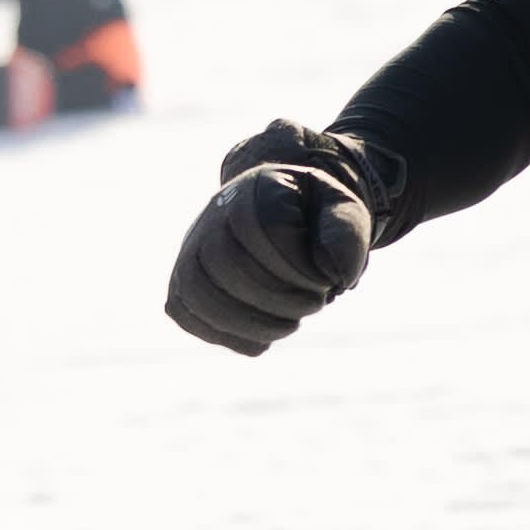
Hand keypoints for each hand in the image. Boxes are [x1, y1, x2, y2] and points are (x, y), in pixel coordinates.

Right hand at [165, 121, 393, 356]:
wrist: (279, 218)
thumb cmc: (313, 217)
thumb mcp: (342, 208)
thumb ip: (346, 231)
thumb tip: (338, 275)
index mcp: (253, 193)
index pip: (262, 232)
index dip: (299, 269)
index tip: (327, 280)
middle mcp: (210, 220)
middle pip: (224, 264)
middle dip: (278, 298)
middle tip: (315, 303)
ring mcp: (190, 255)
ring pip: (197, 294)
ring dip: (253, 324)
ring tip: (291, 322)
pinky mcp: (183, 289)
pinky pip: (191, 318)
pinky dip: (234, 336)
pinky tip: (267, 331)